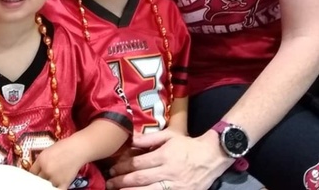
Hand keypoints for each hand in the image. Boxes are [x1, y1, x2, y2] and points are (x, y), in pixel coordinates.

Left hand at [30, 138, 83, 189]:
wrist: (77, 149)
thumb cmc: (63, 147)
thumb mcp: (48, 150)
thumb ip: (41, 161)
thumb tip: (38, 170)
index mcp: (41, 160)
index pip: (32, 172)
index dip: (34, 174)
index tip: (36, 175)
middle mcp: (46, 170)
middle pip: (39, 180)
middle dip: (41, 178)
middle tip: (45, 177)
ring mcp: (55, 178)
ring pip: (47, 186)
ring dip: (49, 183)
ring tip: (54, 178)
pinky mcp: (63, 184)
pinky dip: (56, 189)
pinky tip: (57, 185)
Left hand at [106, 130, 230, 189]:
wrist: (211, 156)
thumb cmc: (187, 145)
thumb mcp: (169, 136)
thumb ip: (149, 139)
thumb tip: (131, 140)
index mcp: (164, 156)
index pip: (139, 163)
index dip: (123, 167)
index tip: (113, 169)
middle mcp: (169, 172)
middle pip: (141, 179)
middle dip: (123, 182)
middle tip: (110, 183)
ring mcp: (176, 186)